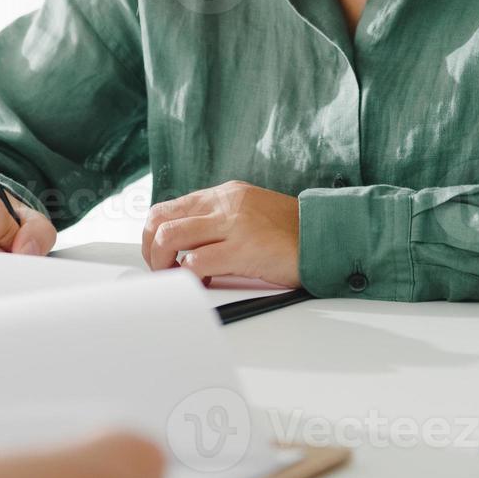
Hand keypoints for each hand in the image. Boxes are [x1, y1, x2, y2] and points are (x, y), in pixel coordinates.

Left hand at [141, 180, 300, 287]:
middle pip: (161, 219)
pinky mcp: (244, 249)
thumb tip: (187, 244)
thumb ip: (220, 221)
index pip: (169, 207)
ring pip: (170, 237)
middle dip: (150, 249)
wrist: (327, 236)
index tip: (158, 255)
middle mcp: (225, 203)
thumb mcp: (250, 213)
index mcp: (225, 194)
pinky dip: (190, 277)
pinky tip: (204, 283)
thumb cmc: (291, 234)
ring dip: (163, 263)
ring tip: (177, 277)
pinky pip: (196, 262)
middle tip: (161, 269)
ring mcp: (234, 224)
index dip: (153, 235)